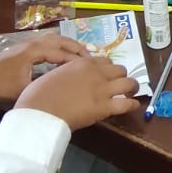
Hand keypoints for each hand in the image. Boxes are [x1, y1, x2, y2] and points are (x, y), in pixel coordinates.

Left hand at [0, 35, 88, 105]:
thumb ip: (43, 88)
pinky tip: (64, 57)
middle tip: (92, 58)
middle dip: (77, 48)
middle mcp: (31, 43)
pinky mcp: (23, 49)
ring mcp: (26, 44)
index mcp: (32, 51)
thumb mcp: (21, 91)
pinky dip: (59, 47)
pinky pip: (47, 43)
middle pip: (60, 40)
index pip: (60, 52)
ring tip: (82, 56)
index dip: (77, 59)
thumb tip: (65, 92)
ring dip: (68, 46)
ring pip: (53, 40)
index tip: (91, 67)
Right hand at [16, 55, 141, 130]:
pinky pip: (127, 104)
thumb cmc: (38, 95)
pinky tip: (133, 106)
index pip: (104, 61)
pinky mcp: (104, 107)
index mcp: (81, 63)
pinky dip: (133, 105)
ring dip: (132, 87)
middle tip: (119, 84)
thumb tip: (68, 78)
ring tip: (131, 93)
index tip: (106, 76)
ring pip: (129, 83)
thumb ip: (66, 73)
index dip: (107, 69)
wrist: (39, 111)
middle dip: (121, 76)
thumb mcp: (53, 74)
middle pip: (119, 69)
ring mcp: (102, 89)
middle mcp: (96, 72)